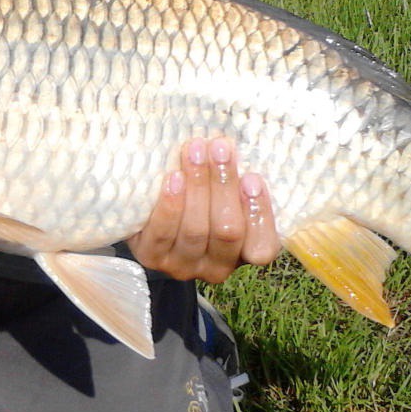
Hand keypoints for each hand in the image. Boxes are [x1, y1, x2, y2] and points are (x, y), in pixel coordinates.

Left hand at [128, 137, 280, 282]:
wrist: (148, 207)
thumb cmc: (200, 193)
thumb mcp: (225, 189)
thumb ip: (238, 179)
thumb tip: (241, 145)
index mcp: (245, 253)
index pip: (262, 247)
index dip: (259, 214)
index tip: (252, 177)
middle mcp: (217, 267)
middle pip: (227, 231)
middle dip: (224, 185)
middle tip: (220, 148)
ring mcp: (183, 266)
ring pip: (196, 230)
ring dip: (198, 186)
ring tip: (194, 152)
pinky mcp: (152, 258)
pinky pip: (163, 233)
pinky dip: (171, 204)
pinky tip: (173, 178)